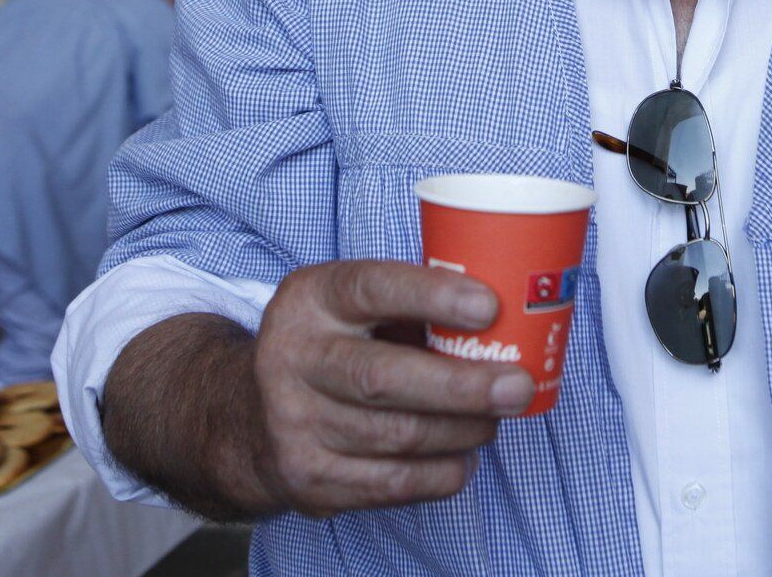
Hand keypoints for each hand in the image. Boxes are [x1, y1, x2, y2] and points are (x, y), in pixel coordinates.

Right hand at [248, 260, 533, 516]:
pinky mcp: (310, 479)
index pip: (371, 288)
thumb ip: (414, 304)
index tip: (489, 306)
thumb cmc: (337, 345)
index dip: (432, 296)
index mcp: (311, 299)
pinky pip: (394, 482)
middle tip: (517, 386)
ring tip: (495, 418)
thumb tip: (507, 320)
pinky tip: (464, 454)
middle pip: (384, 378)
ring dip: (463, 430)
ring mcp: (295, 424)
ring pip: (398, 436)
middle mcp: (292, 358)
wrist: (254, 414)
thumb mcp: (356, 306)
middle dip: (462, 386)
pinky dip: (443, 471)